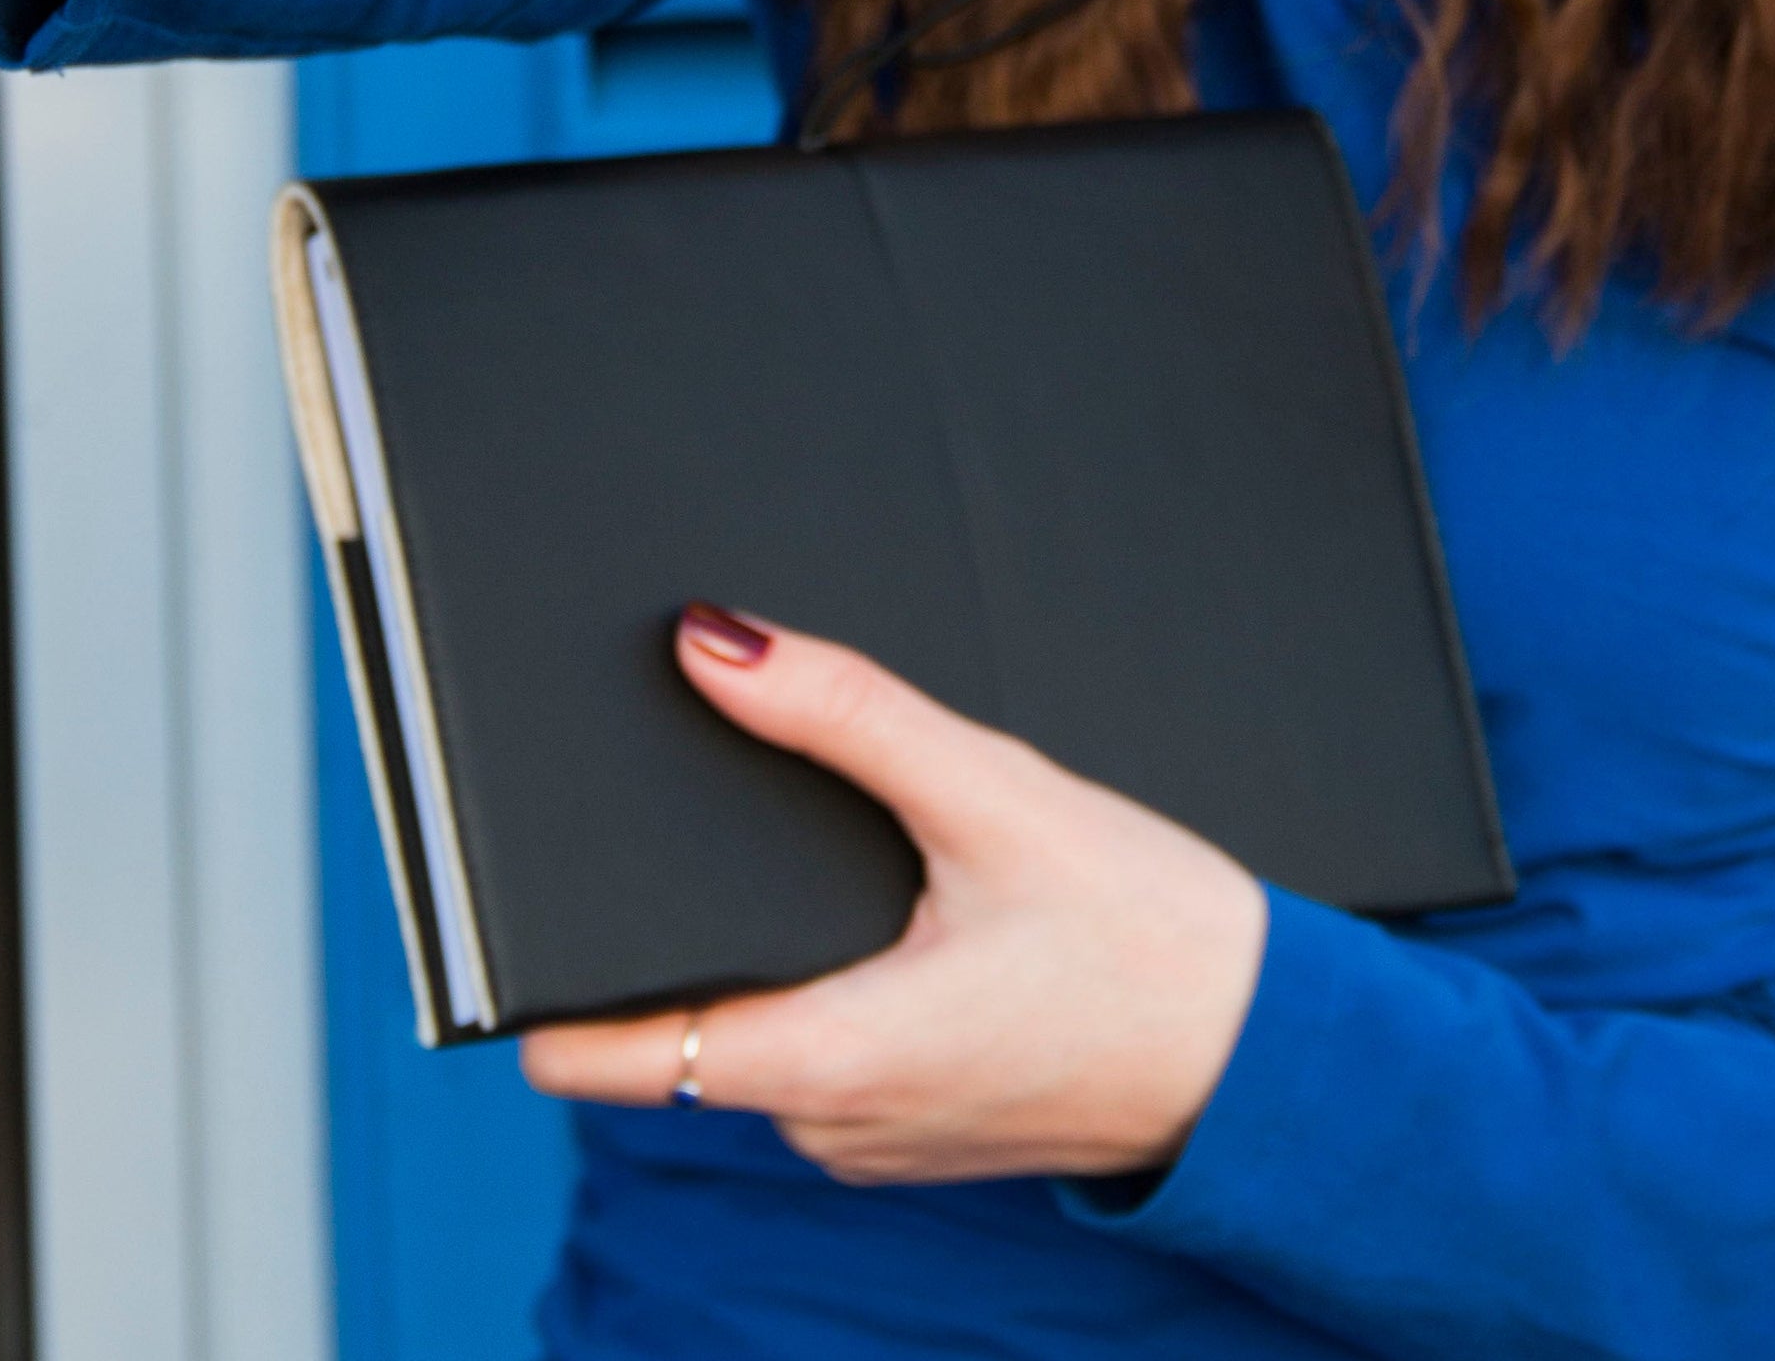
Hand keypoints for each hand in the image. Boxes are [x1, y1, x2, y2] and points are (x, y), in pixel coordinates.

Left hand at [520, 607, 1267, 1185]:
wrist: (1275, 1053)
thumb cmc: (1152, 941)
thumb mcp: (992, 798)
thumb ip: (844, 717)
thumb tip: (712, 644)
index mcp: (824, 1062)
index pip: (604, 1056)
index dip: (538, 977)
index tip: (499, 896)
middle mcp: (828, 1123)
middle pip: (676, 1020)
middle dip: (662, 915)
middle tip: (657, 791)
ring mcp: (872, 1132)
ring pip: (752, 1026)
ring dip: (753, 939)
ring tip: (779, 825)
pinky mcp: (917, 1116)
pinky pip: (820, 1043)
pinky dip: (821, 970)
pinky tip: (869, 890)